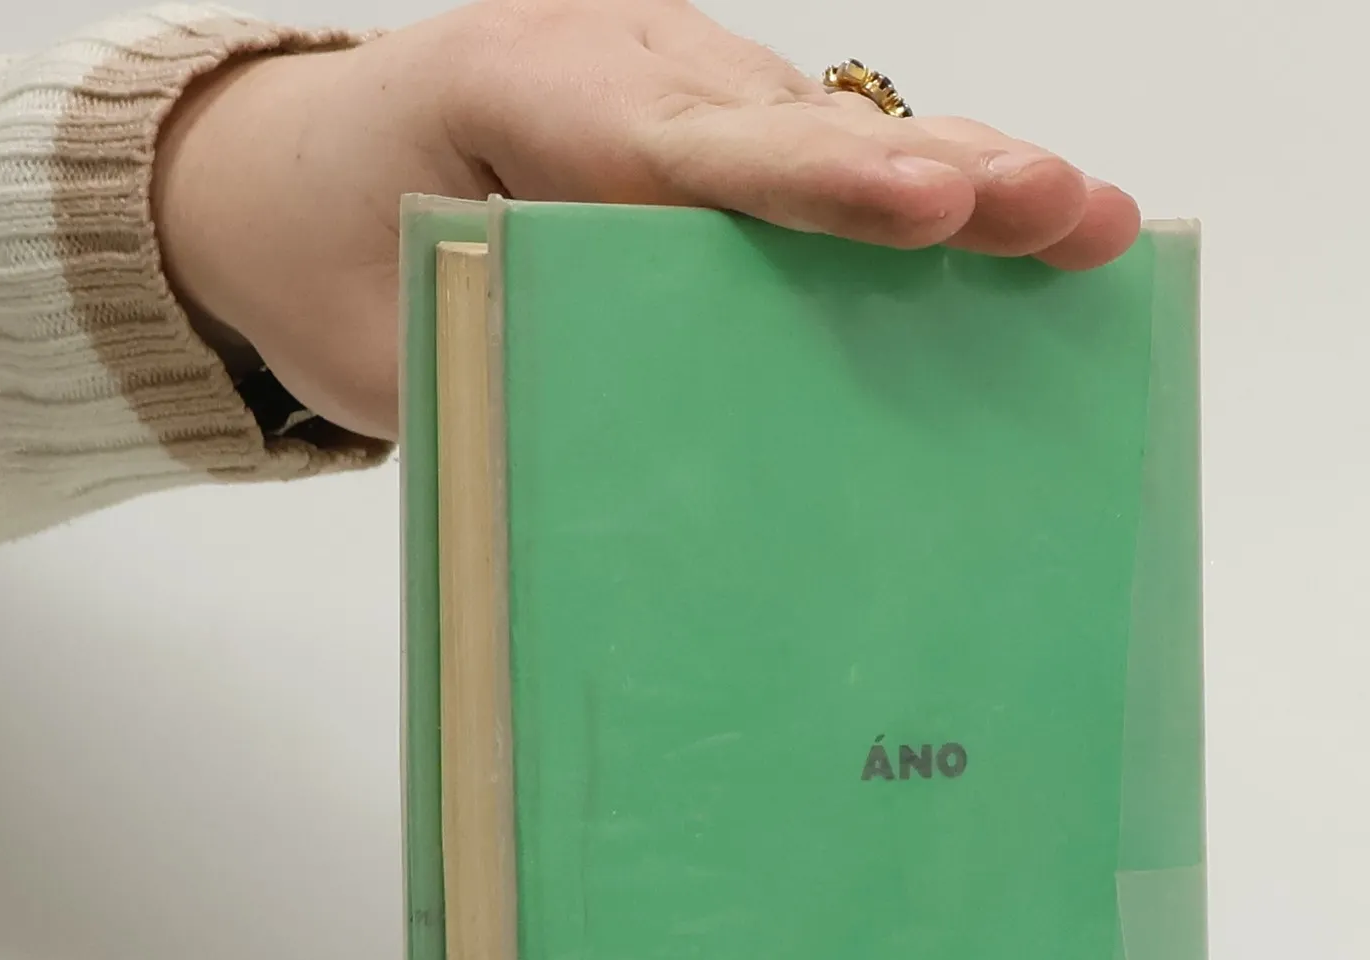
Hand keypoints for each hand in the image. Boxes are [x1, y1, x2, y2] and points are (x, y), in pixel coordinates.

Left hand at [153, 0, 1141, 440]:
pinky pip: (817, 157)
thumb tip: (655, 476)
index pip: (697, 149)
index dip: (822, 184)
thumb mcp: (394, 335)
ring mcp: (673, 90)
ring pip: (831, 132)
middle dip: (938, 170)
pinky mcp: (703, 131)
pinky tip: (1019, 224)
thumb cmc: (329, 253)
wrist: (285, 177)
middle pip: (799, 126)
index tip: (928, 206)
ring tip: (1084, 220)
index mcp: (526, 95)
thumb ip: (514, 373)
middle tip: (1060, 208)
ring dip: (960, 177)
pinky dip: (914, 192)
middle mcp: (623, 73)